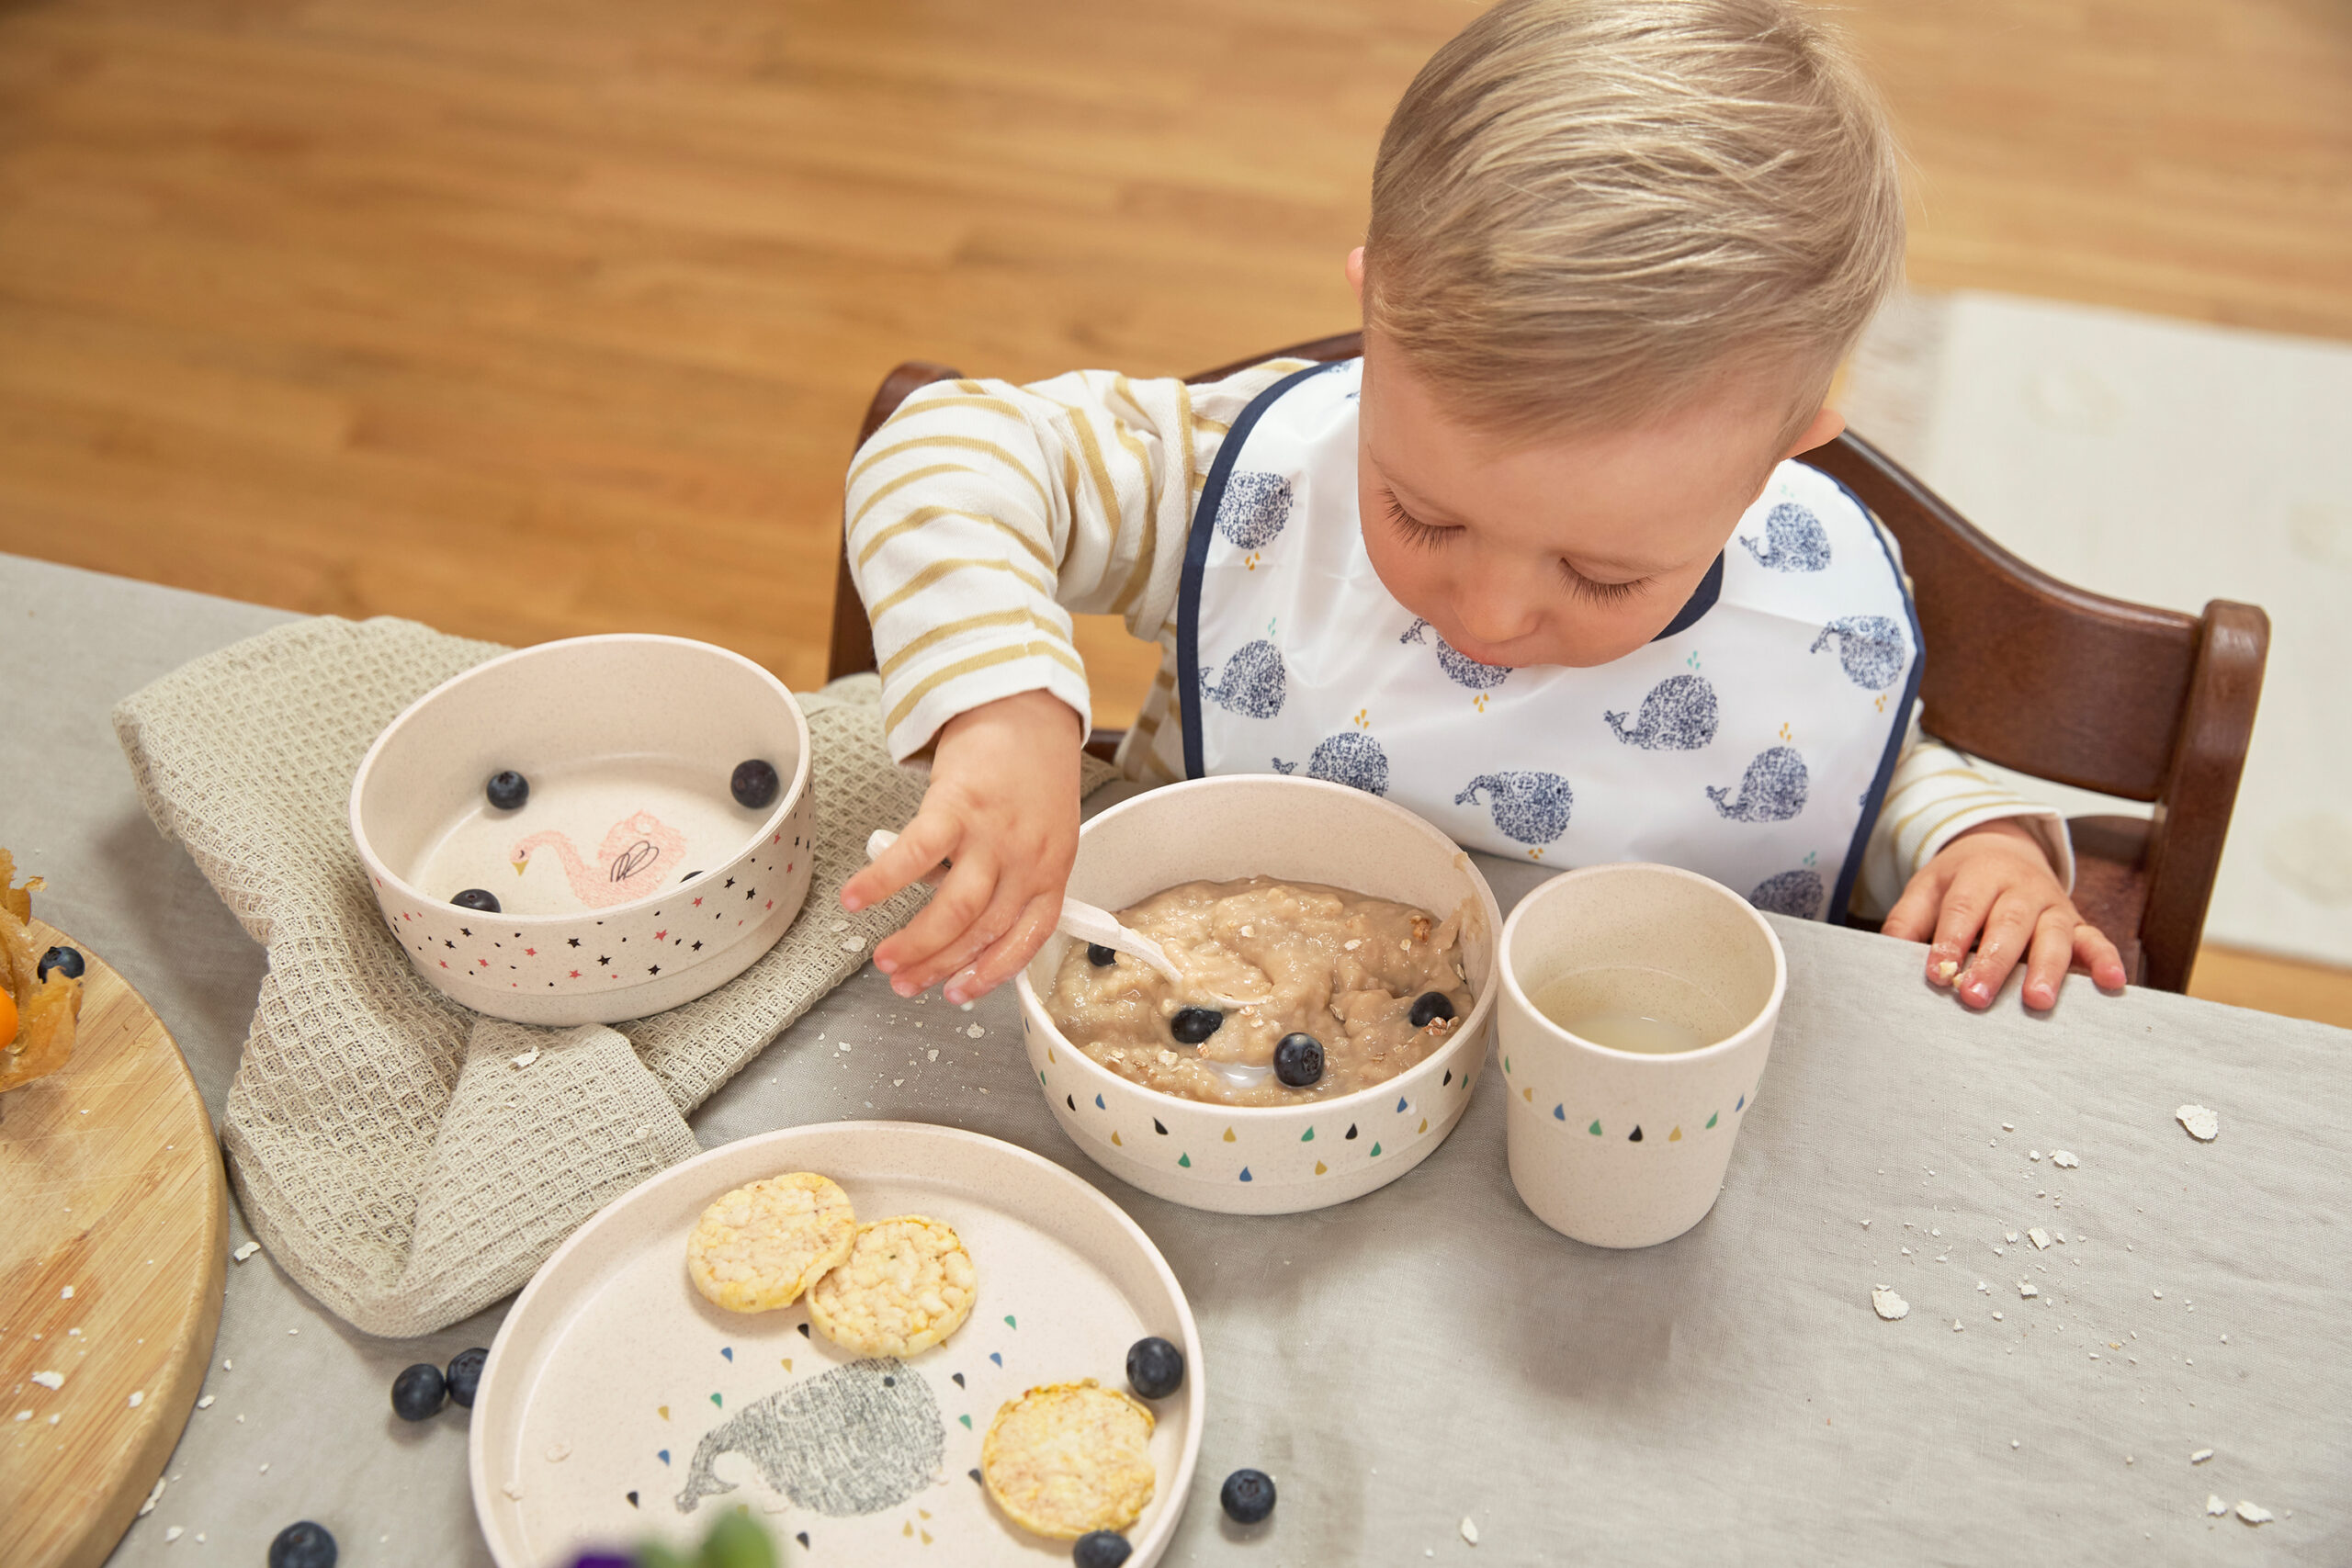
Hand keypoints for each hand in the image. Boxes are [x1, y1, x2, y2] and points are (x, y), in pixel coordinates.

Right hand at [839, 689, 1083, 1004]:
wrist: (1024, 703)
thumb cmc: (1032, 768)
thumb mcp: (1046, 829)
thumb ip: (1017, 875)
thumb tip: (963, 916)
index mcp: (1053, 868)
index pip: (1027, 937)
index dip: (991, 973)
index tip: (958, 994)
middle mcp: (1027, 858)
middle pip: (982, 930)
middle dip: (939, 967)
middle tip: (905, 984)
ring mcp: (993, 834)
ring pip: (953, 909)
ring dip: (915, 942)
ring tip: (884, 960)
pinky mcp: (957, 804)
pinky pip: (915, 855)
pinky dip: (883, 881)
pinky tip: (857, 898)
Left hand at [1881, 818, 2128, 1009]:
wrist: (2003, 849)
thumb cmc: (1960, 881)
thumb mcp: (1927, 887)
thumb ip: (1909, 918)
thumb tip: (1888, 953)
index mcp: (1979, 873)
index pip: (1963, 908)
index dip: (1950, 940)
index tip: (1936, 973)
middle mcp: (2020, 887)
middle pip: (2007, 924)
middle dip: (1993, 963)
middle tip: (1976, 998)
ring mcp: (2052, 904)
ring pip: (2053, 934)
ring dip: (2047, 968)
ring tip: (2037, 1001)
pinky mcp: (2076, 922)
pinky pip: (2096, 939)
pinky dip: (2106, 959)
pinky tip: (2112, 983)